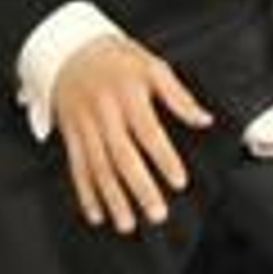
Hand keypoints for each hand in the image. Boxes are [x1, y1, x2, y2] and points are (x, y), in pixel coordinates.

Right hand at [53, 35, 211, 233]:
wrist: (69, 50)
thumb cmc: (116, 59)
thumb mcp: (151, 65)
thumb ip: (178, 95)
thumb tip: (203, 119)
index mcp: (127, 93)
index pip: (148, 131)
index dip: (164, 158)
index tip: (178, 181)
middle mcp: (104, 112)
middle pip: (121, 156)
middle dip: (139, 188)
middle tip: (156, 213)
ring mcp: (85, 126)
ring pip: (98, 168)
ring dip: (112, 199)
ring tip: (127, 223)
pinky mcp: (71, 135)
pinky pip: (77, 168)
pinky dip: (85, 194)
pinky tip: (96, 214)